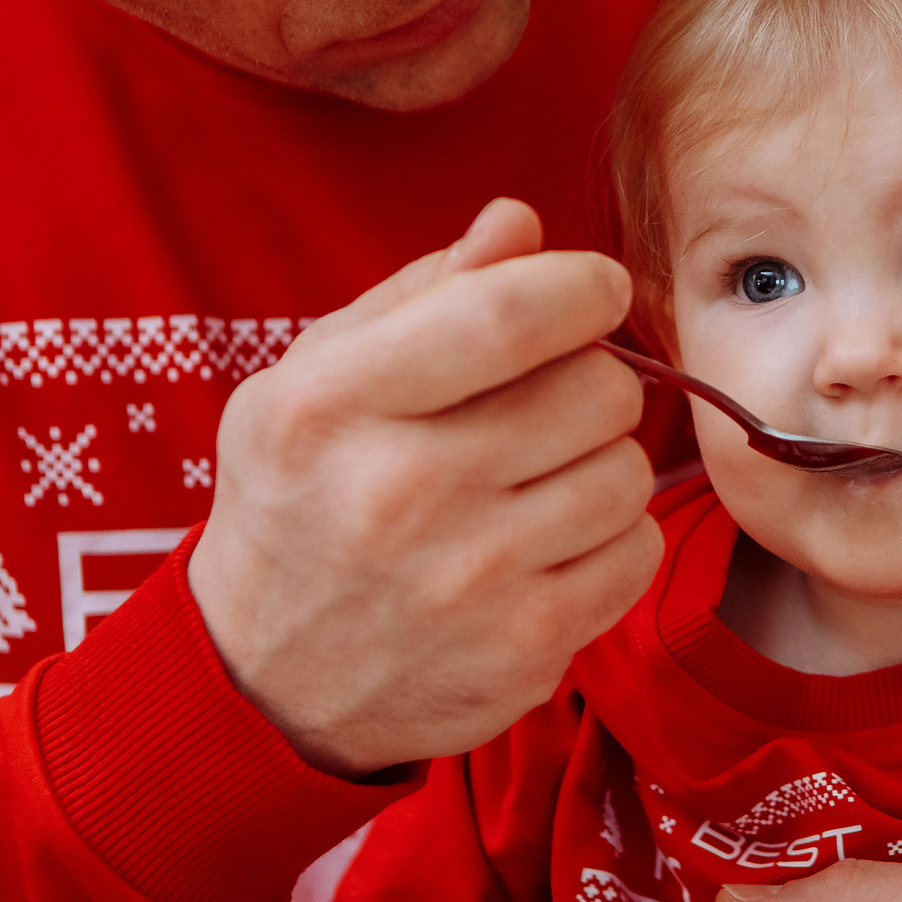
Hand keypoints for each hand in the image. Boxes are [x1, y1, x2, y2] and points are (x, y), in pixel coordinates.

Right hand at [188, 199, 661, 775]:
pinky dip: (610, 538)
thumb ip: (421, 294)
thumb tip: (521, 222)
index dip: (582, 284)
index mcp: (334, 405)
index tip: (593, 287)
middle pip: (593, 389)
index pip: (507, 313)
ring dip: (601, 462)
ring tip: (539, 478)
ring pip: (626, 471)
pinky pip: (634, 551)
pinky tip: (550, 543)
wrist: (267, 679)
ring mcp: (468, 581)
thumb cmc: (304, 500)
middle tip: (547, 402)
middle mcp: (399, 492)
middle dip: (590, 377)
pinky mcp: (524, 648)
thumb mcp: (316, 380)